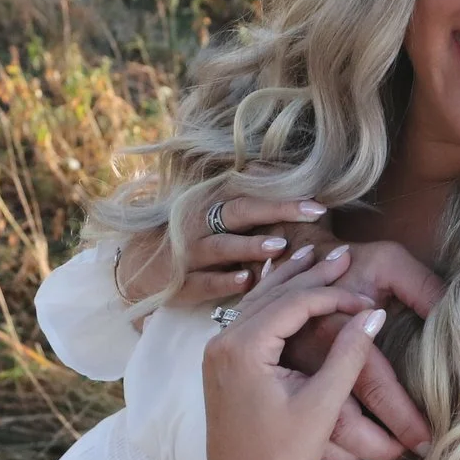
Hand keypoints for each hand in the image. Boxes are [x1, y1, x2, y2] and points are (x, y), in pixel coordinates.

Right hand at [115, 196, 329, 305]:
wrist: (138, 269)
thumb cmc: (192, 237)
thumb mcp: (214, 211)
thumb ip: (247, 197)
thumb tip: (288, 175)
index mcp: (212, 202)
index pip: (252, 190)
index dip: (285, 192)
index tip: (320, 197)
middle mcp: (200, 223)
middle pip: (241, 211)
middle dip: (279, 209)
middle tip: (315, 212)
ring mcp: (188, 254)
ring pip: (222, 247)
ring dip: (250, 246)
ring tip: (279, 246)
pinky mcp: (179, 284)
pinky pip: (203, 282)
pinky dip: (224, 282)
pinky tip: (247, 281)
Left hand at [202, 245, 390, 459]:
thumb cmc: (283, 456)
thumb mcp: (321, 404)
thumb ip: (347, 355)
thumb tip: (373, 313)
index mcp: (242, 349)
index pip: (294, 304)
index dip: (333, 295)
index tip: (367, 298)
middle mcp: (221, 343)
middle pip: (273, 295)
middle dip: (311, 275)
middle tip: (345, 254)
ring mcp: (216, 354)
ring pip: (258, 303)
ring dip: (289, 281)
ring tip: (316, 254)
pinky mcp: (220, 366)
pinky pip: (248, 320)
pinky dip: (271, 301)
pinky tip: (281, 282)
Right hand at [295, 238, 440, 459]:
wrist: (302, 262)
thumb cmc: (353, 263)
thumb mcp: (389, 262)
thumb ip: (423, 288)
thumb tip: (456, 322)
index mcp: (334, 331)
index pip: (374, 385)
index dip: (403, 418)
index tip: (427, 441)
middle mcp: (307, 359)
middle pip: (342, 422)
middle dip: (378, 447)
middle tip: (408, 454)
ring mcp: (289, 375)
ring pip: (318, 431)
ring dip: (354, 451)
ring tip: (386, 453)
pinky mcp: (280, 384)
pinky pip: (301, 427)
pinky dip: (330, 446)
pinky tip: (354, 448)